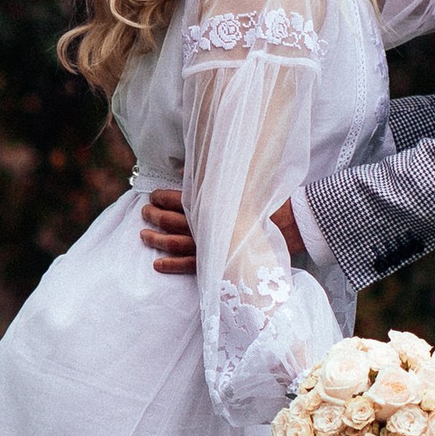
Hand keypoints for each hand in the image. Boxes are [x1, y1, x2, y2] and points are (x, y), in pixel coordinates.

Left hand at [138, 190, 300, 275]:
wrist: (291, 224)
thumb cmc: (264, 200)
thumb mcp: (239, 181)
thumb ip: (209, 175)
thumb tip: (183, 168)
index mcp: (212, 202)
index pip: (179, 198)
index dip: (162, 197)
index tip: (153, 195)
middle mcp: (209, 225)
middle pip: (172, 220)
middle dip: (155, 216)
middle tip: (145, 211)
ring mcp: (212, 245)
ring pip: (175, 243)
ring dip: (156, 239)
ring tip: (143, 235)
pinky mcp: (218, 262)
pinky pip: (190, 266)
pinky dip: (171, 266)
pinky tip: (157, 265)